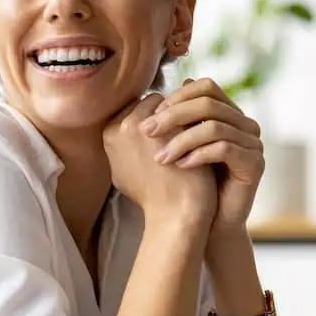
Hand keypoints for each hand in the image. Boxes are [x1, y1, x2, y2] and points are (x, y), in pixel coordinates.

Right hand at [103, 93, 216, 225]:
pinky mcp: (174, 125)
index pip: (134, 108)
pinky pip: (189, 109)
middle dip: (169, 113)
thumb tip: (126, 126)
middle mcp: (123, 124)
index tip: (169, 136)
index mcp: (109, 133)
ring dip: (184, 114)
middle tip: (184, 133)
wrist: (175, 214)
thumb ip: (123, 144)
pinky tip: (206, 135)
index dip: (155, 121)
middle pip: (151, 101)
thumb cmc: (153, 197)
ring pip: (171, 103)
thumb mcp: (124, 170)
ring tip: (196, 134)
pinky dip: (197, 119)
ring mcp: (148, 123)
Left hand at [137, 78, 264, 236]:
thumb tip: (153, 95)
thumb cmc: (189, 184)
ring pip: (214, 126)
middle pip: (209, 103)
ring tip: (160, 157)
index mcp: (228, 114)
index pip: (205, 87)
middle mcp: (244, 124)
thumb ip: (171, 122)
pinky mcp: (255, 164)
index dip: (177, 97)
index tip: (150, 117)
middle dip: (173, 116)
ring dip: (181, 140)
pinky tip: (180, 166)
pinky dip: (198, 155)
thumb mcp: (177, 147)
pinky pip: (225, 149)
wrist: (209, 223)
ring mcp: (253, 143)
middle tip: (147, 131)